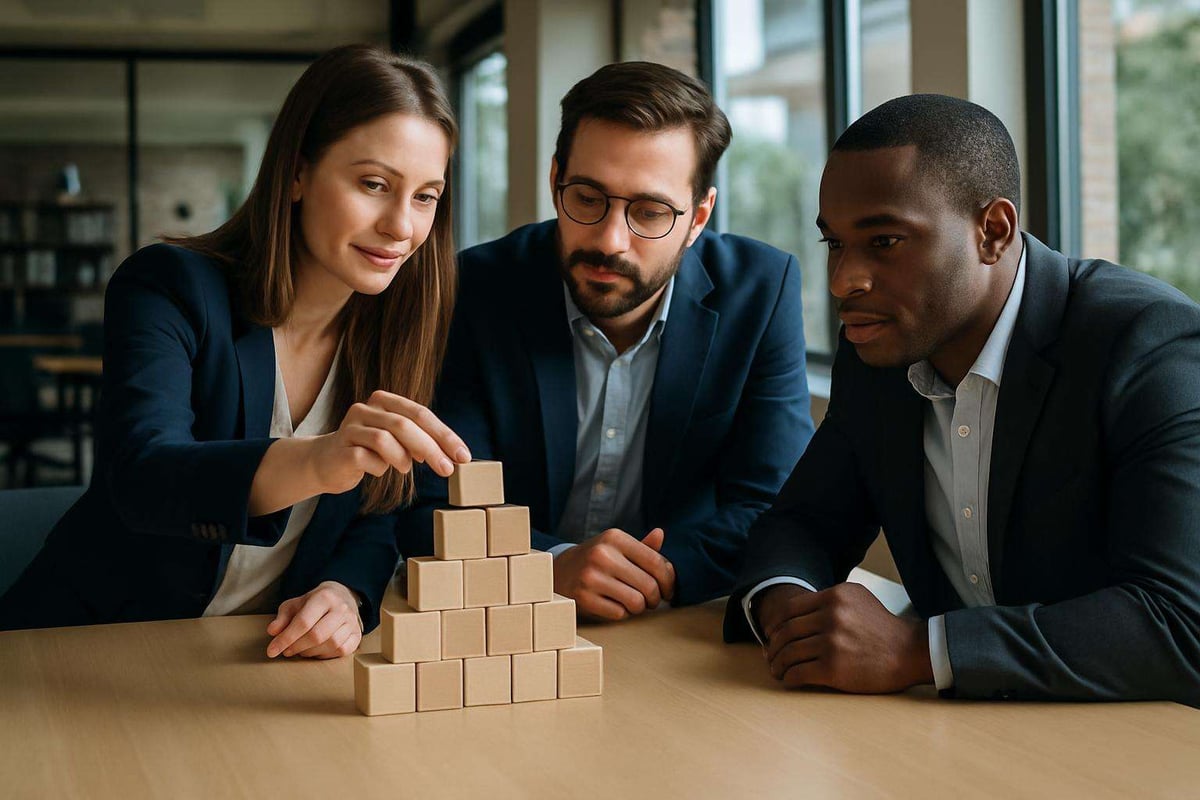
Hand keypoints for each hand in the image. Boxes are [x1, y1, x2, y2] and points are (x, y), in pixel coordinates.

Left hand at [266, 581, 362, 658]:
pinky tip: (316, 651)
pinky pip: (342, 651)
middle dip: (297, 647)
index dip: (286, 638)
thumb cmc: (314, 603)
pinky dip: (326, 655)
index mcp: (324, 597)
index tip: (272, 650)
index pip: (303, 621)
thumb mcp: (295, 604)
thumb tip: (273, 631)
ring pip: (331, 644)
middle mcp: (341, 608)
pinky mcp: (357, 634)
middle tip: (287, 651)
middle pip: (317, 635)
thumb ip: (282, 617)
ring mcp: (352, 622)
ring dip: (311, 652)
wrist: (341, 596)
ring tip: (301, 650)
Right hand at [307, 390, 469, 494]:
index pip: (420, 413)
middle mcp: (366, 408)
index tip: (463, 455)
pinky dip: (380, 468)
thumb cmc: (370, 451)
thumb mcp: (398, 441)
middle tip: (448, 470)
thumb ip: (420, 440)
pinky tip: (378, 470)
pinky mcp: (341, 447)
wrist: (327, 463)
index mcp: (384, 401)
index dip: (444, 434)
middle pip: (405, 424)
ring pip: (386, 439)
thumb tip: (454, 454)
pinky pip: (368, 459)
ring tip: (404, 468)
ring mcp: (351, 426)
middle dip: (431, 448)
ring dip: (402, 459)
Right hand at [553, 528, 675, 620]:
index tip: (668, 590)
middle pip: (649, 585)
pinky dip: (623, 613)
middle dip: (656, 598)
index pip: (655, 561)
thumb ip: (641, 546)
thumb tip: (660, 534)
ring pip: (636, 602)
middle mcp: (602, 554)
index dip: (668, 580)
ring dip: (640, 608)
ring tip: (635, 604)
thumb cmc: (596, 561)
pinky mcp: (583, 597)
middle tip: (652, 600)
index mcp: (614, 538)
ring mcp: (590, 577)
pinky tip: (616, 606)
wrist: (558, 573)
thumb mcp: (616, 547)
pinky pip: (619, 614)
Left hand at [758, 582, 932, 692]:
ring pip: (789, 653)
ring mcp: (832, 643)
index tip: (770, 634)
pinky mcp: (833, 668)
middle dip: (772, 646)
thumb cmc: (881, 627)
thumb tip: (794, 612)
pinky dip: (788, 677)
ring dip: (777, 664)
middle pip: (786, 631)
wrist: (909, 652)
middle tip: (769, 655)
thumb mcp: (857, 598)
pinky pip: (798, 672)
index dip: (775, 624)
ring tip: (776, 669)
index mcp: (834, 597)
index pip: (790, 609)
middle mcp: (831, 617)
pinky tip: (788, 679)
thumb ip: (828, 599)